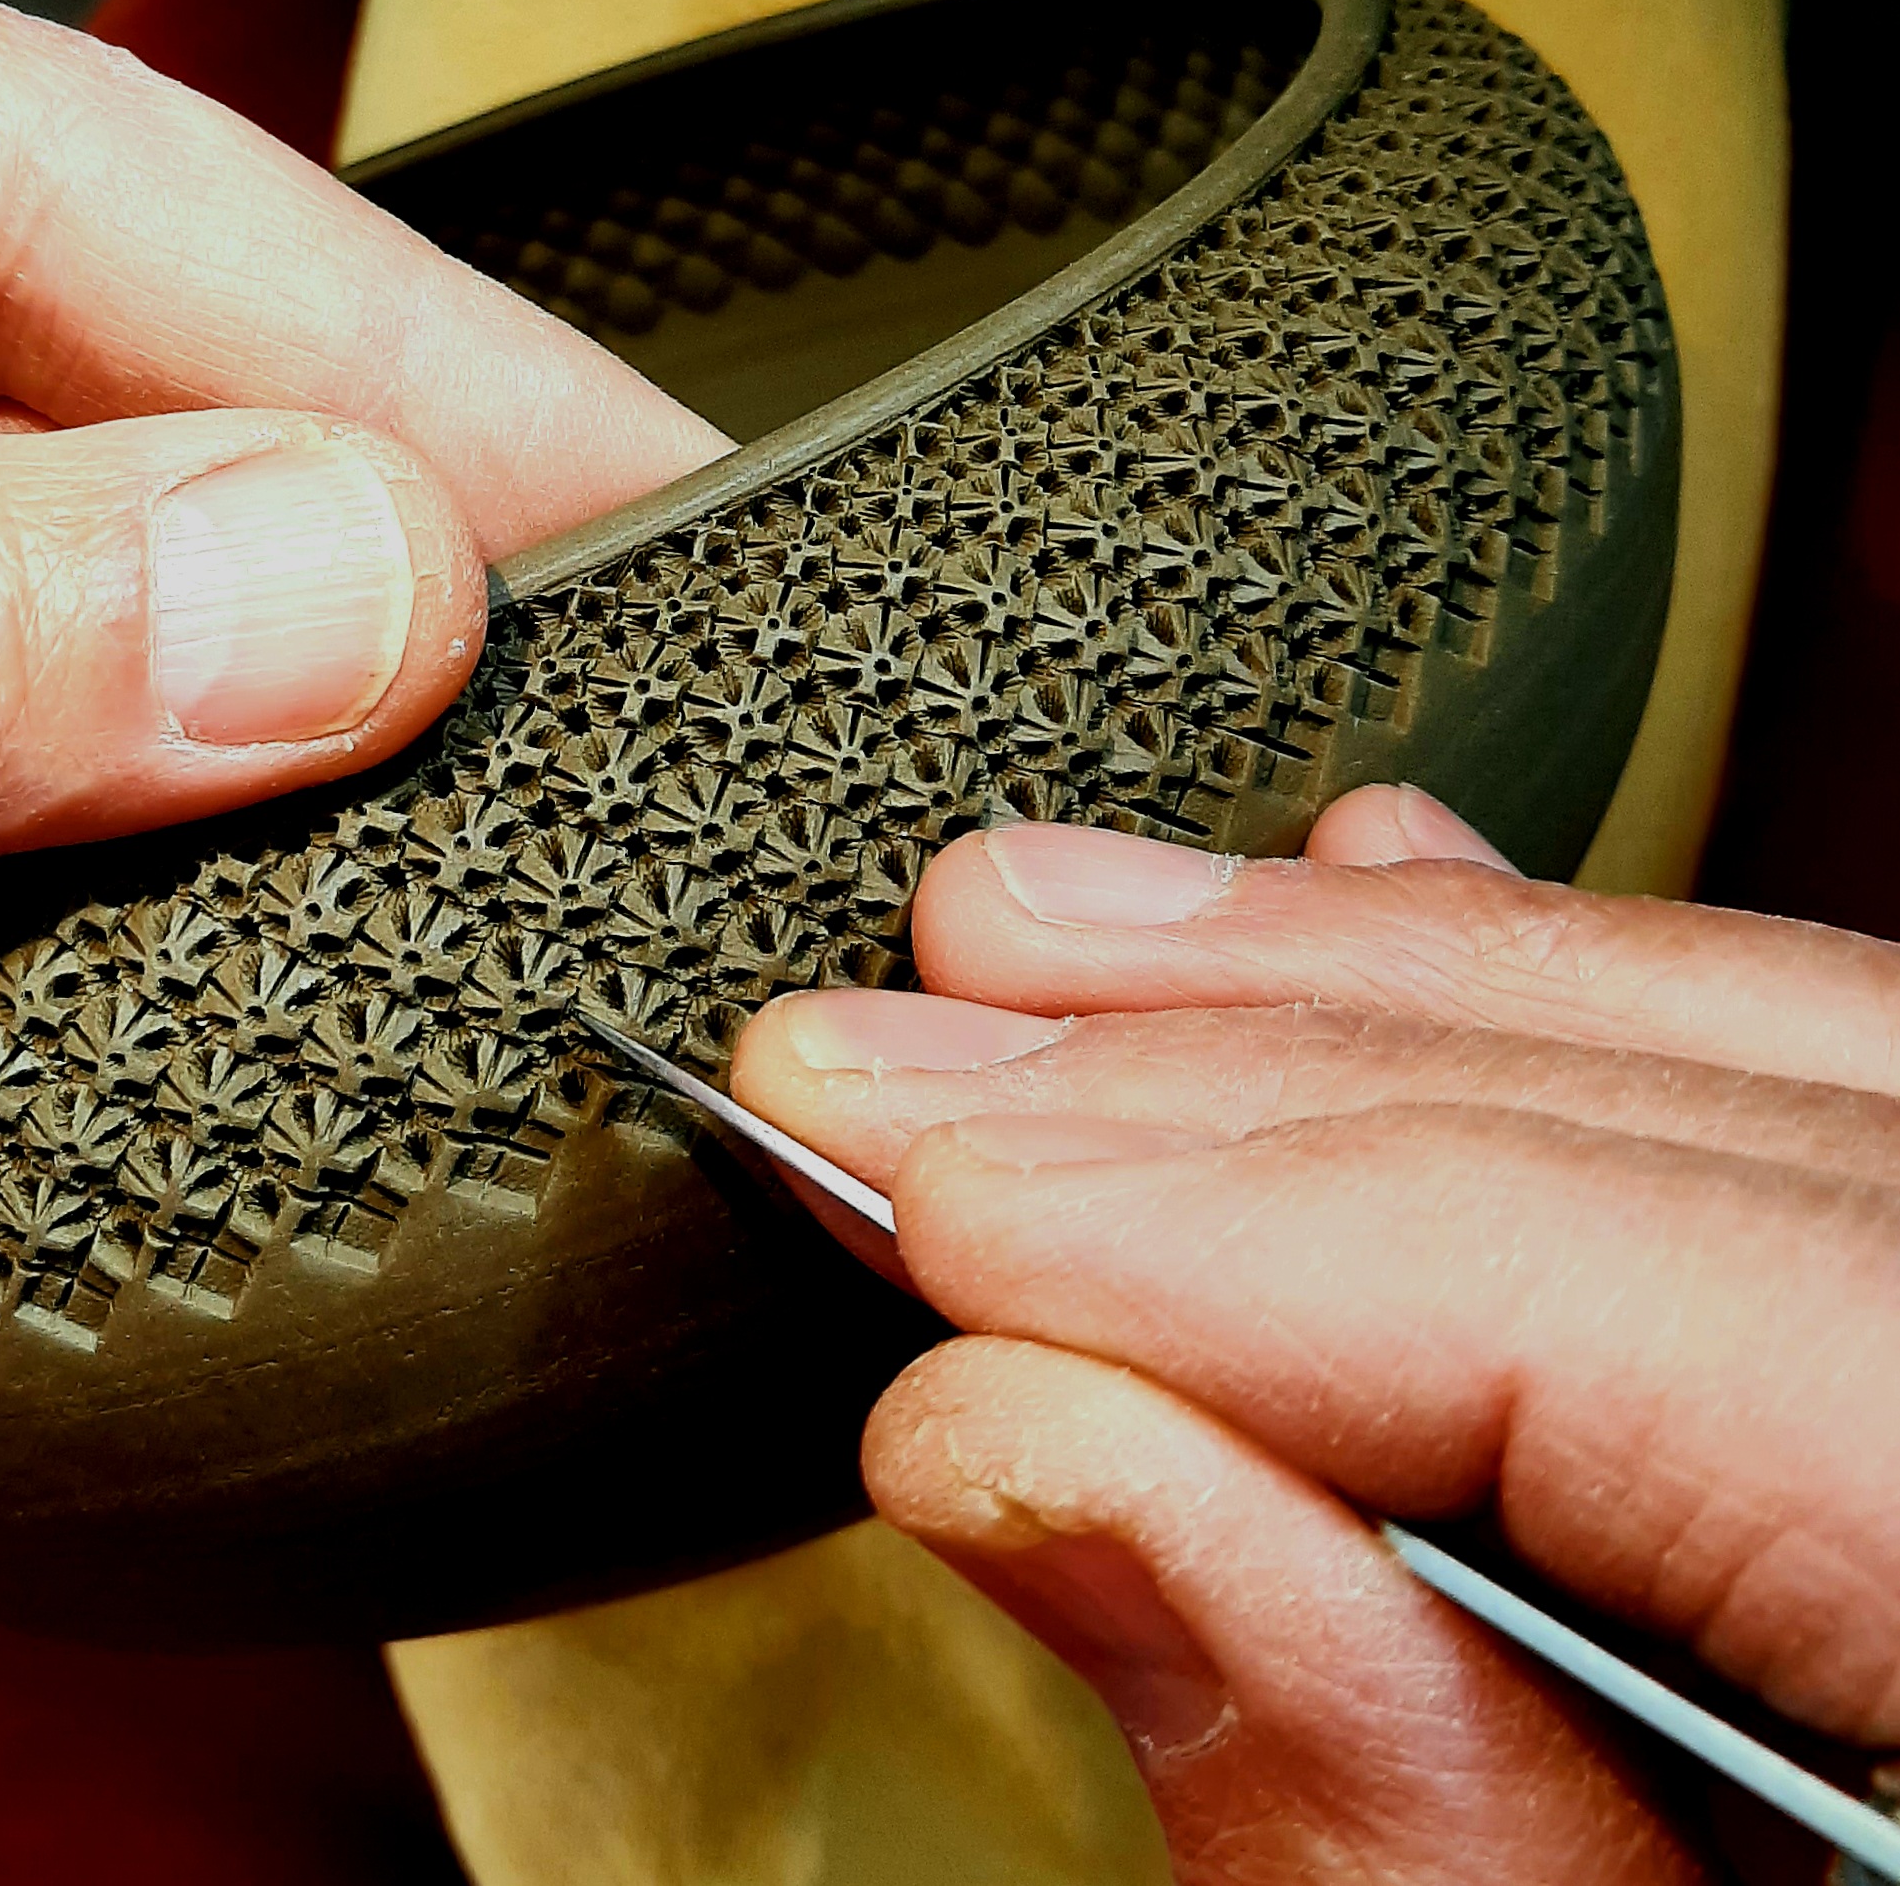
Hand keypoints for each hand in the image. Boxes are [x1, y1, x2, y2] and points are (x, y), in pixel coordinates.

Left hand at [0, 0, 721, 1211]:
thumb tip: (300, 607)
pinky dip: (24, 798)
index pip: (3, 153)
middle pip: (19, 338)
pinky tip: (179, 860)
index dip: (343, 347)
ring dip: (176, 682)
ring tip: (427, 797)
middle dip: (292, 525)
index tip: (600, 522)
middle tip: (577, 695)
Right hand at [734, 790, 1899, 1882]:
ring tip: (1044, 945)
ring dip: (1360, 998)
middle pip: (1721, 1118)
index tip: (928, 1203)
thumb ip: (1390, 1818)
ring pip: (1771, 1048)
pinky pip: (1824, 1106)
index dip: (1265, 1220)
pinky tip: (1360, 910)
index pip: (1697, 1310)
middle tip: (898, 1058)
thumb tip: (1028, 1448)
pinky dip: (1564, 1015)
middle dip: (1253, 1072)